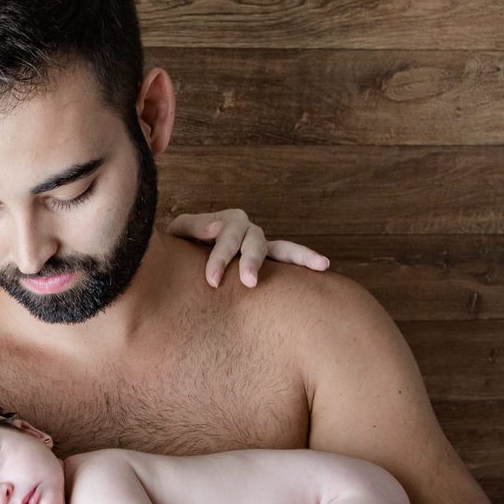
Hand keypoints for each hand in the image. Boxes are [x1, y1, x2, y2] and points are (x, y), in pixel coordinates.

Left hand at [168, 208, 329, 287]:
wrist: (184, 258)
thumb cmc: (181, 245)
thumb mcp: (179, 232)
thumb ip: (194, 227)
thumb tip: (217, 228)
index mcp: (225, 221)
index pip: (226, 236)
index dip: (220, 258)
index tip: (213, 281)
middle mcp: (247, 230)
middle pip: (253, 242)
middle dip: (251, 261)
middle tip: (248, 282)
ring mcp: (260, 244)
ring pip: (279, 248)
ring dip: (297, 256)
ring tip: (319, 264)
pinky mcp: (268, 261)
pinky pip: (290, 257)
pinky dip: (306, 259)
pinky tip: (324, 266)